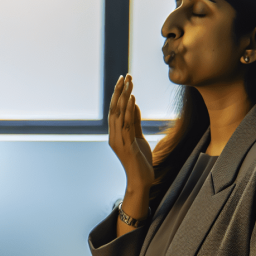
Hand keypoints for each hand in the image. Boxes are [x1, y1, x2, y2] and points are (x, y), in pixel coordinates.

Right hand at [108, 75, 153, 191]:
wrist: (141, 180)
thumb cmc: (141, 161)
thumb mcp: (139, 138)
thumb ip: (135, 122)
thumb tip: (134, 105)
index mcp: (115, 134)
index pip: (115, 110)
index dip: (118, 95)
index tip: (123, 80)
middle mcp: (113, 135)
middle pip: (114, 109)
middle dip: (119, 91)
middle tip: (124, 76)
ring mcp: (118, 140)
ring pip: (119, 114)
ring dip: (124, 96)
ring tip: (129, 82)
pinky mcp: (126, 144)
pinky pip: (127, 124)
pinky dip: (130, 110)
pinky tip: (133, 98)